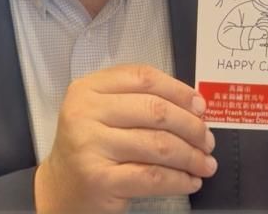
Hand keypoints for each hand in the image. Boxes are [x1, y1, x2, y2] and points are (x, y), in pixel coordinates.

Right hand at [35, 64, 217, 213]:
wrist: (60, 189)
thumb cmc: (90, 148)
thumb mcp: (102, 113)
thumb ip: (138, 101)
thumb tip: (194, 106)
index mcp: (88, 88)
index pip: (143, 78)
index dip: (179, 90)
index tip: (201, 106)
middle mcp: (85, 112)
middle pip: (155, 111)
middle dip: (191, 127)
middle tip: (207, 141)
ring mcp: (90, 146)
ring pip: (159, 145)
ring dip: (191, 156)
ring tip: (204, 163)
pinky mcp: (100, 179)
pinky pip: (153, 176)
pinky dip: (179, 180)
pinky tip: (190, 181)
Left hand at [256, 17, 267, 42]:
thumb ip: (267, 20)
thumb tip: (260, 18)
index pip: (265, 17)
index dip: (260, 18)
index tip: (257, 20)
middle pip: (264, 20)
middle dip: (259, 21)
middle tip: (256, 23)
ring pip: (263, 24)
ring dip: (259, 24)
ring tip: (257, 25)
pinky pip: (264, 28)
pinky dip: (261, 27)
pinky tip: (259, 28)